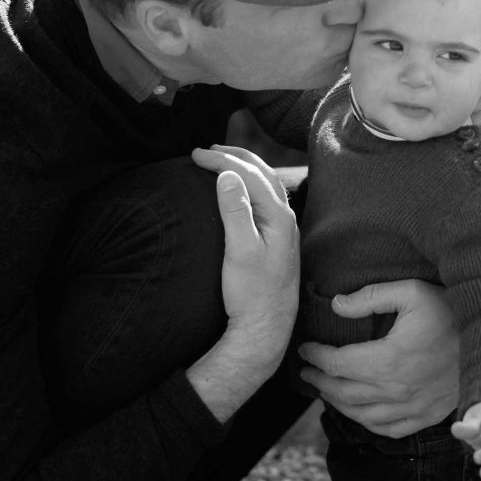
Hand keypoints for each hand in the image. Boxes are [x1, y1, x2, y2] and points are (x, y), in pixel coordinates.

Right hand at [185, 145, 299, 421]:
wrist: (266, 329)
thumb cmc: (251, 294)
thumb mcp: (239, 252)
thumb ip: (235, 212)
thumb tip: (227, 175)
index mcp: (279, 216)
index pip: (250, 174)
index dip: (222, 160)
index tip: (194, 155)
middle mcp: (286, 219)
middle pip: (263, 173)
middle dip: (234, 157)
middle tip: (205, 151)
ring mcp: (284, 230)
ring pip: (266, 184)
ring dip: (244, 168)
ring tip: (220, 161)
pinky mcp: (277, 241)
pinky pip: (265, 198)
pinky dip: (249, 185)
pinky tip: (238, 192)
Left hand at [297, 279, 460, 436]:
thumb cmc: (451, 312)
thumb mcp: (412, 292)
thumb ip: (371, 296)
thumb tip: (336, 305)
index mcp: (388, 360)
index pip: (337, 364)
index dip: (315, 356)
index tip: (305, 349)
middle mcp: (396, 391)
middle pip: (343, 393)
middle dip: (319, 381)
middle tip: (307, 371)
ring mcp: (412, 408)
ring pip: (361, 415)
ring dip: (337, 403)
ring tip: (325, 390)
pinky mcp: (426, 417)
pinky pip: (387, 430)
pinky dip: (366, 422)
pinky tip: (358, 411)